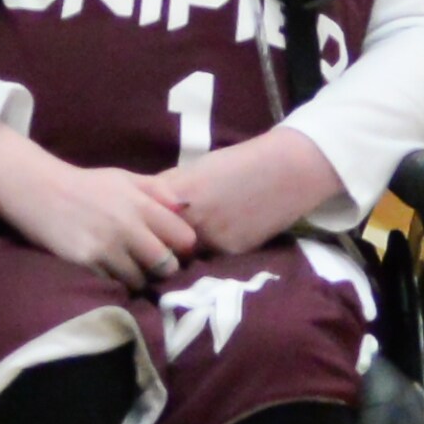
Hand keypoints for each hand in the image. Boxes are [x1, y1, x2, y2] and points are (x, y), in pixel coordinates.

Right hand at [0, 130, 197, 286]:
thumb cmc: (85, 185)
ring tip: (127, 269)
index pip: (184, 238)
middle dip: (162, 268)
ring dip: (137, 279)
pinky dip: (113, 281)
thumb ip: (157, 190)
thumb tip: (185, 207)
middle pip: (166, 265)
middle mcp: (128, 226)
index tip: (173, 249)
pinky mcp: (87, 262)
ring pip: (139, 280)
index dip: (182, 248)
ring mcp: (107, 246)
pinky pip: (112, 283)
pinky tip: (107, 269)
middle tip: (152, 265)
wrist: (39, 190)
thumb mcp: (124, 178)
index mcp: (142, 204)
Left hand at [151, 126, 344, 256]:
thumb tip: (141, 205)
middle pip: (159, 244)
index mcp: (178, 195)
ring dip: (180, 255)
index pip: (145, 222)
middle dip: (156, 246)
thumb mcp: (195, 169)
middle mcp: (192, 220)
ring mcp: (212, 239)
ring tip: (180, 251)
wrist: (286, 171)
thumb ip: (167, 189)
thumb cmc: (238, 164)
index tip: (137, 232)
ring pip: (183, 256)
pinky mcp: (231, 252)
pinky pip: (208, 260)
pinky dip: (205, 256)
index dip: (140, 229)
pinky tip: (212, 246)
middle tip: (154, 248)